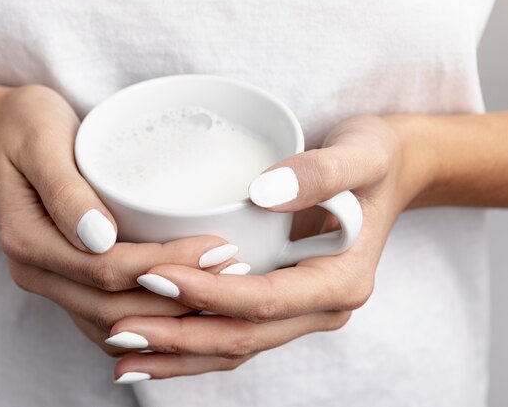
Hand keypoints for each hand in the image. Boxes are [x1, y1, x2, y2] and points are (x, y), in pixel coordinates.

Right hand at [0, 84, 241, 354]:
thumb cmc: (23, 127)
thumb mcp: (38, 138)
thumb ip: (65, 188)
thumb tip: (101, 236)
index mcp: (28, 241)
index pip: (106, 270)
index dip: (166, 264)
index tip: (218, 247)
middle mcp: (37, 273)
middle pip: (116, 307)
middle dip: (180, 296)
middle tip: (235, 271)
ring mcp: (52, 282)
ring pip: (116, 323)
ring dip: (171, 315)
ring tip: (224, 290)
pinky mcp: (68, 281)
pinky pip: (110, 317)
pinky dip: (151, 318)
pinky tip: (190, 303)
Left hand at [104, 115, 432, 380]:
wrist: (387, 175)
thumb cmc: (373, 161)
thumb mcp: (361, 154)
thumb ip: (321, 173)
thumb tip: (264, 192)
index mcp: (341, 281)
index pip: (264, 299)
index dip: (208, 293)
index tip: (154, 276)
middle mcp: (321, 308)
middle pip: (242, 336)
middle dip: (179, 336)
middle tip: (120, 329)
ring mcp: (300, 312)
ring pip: (233, 346)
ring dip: (177, 352)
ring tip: (121, 347)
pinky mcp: (280, 304)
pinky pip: (233, 334)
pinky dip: (191, 342)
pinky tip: (151, 344)